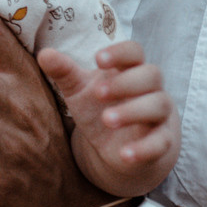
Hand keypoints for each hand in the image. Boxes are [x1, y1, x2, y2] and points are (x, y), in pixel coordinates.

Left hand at [40, 39, 178, 196]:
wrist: (120, 145)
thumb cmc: (101, 107)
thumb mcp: (80, 90)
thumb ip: (64, 72)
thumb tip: (44, 54)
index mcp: (129, 70)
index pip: (134, 51)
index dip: (119, 52)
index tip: (97, 59)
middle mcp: (150, 89)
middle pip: (151, 74)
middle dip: (126, 82)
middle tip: (98, 93)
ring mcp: (158, 115)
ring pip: (158, 105)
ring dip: (133, 111)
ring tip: (107, 120)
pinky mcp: (162, 141)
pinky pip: (161, 142)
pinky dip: (144, 148)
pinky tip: (125, 154)